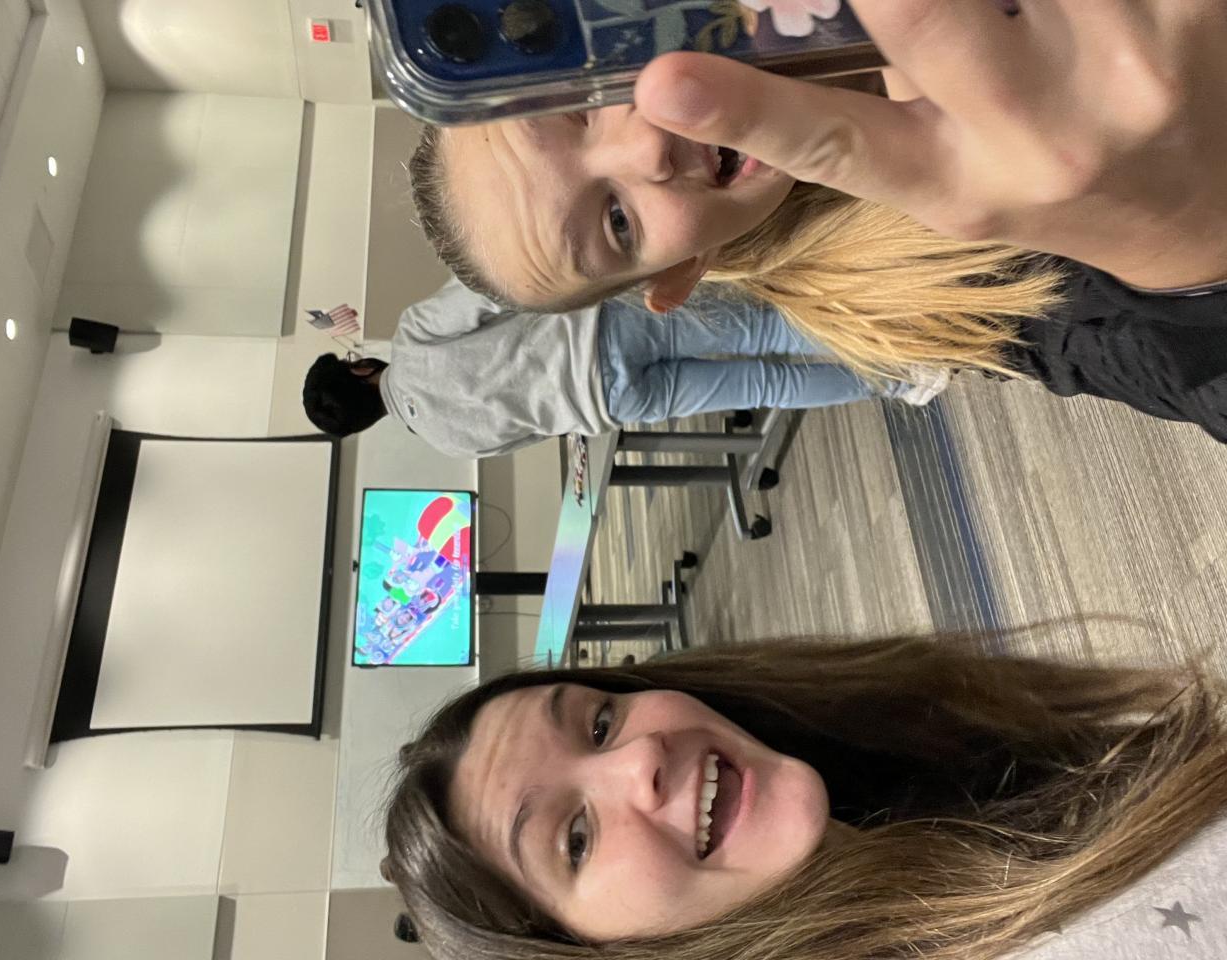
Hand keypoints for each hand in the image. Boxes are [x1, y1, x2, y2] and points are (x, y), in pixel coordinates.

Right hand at [634, 0, 1226, 289]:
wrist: (1200, 197)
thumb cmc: (1047, 181)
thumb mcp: (950, 177)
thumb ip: (878, 102)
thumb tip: (792, 14)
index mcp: (953, 182)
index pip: (830, 144)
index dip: (742, 110)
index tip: (664, 85)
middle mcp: (1034, 134)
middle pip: (916, 11)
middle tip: (885, 3)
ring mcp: (1124, 61)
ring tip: (999, 24)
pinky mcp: (1192, 1)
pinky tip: (1068, 12)